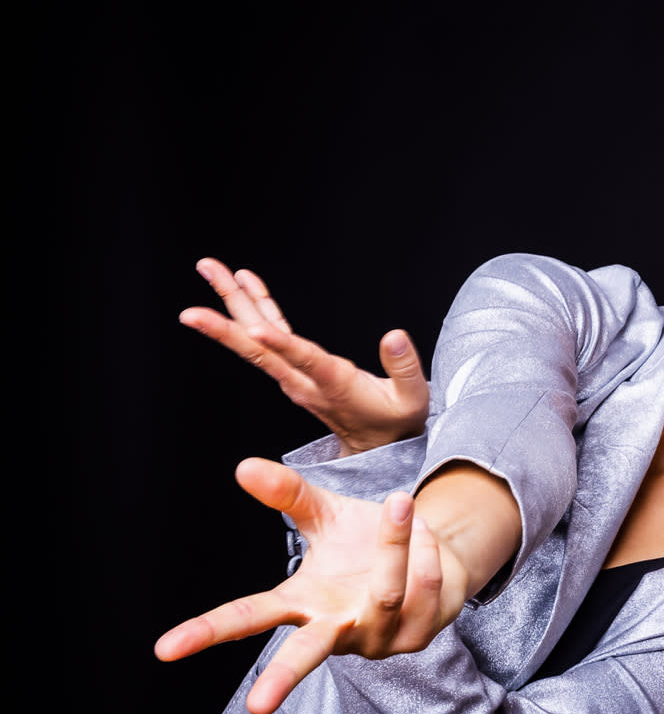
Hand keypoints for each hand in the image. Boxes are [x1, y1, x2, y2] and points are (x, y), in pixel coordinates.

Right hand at [155, 459, 472, 713]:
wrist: (431, 557)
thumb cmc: (364, 545)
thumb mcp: (324, 514)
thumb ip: (288, 496)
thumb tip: (243, 466)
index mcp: (301, 604)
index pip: (246, 618)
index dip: (205, 632)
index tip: (164, 650)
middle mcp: (335, 630)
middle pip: (303, 656)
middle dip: (281, 678)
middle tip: (254, 708)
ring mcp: (377, 639)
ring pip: (384, 594)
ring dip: (393, 544)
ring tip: (399, 502)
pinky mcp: (417, 635)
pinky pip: (423, 586)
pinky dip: (424, 550)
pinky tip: (424, 533)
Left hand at [182, 257, 427, 455]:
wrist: (378, 445)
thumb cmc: (396, 421)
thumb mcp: (412, 401)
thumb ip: (405, 369)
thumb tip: (393, 335)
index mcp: (333, 385)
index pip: (302, 361)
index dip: (278, 344)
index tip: (253, 326)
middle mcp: (304, 380)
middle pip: (260, 345)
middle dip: (229, 313)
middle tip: (202, 284)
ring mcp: (296, 374)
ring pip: (258, 336)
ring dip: (233, 300)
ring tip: (211, 268)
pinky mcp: (298, 367)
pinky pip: (272, 334)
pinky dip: (258, 307)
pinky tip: (246, 283)